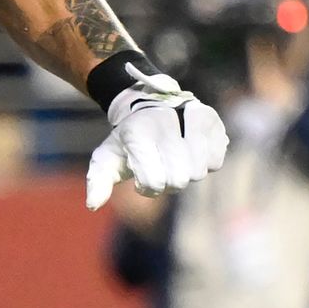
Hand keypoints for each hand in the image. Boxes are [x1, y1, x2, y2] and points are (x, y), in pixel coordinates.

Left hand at [86, 70, 228, 207]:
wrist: (149, 102)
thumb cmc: (128, 139)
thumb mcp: (107, 157)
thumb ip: (98, 181)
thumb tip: (93, 205)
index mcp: (138, 133)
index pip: (153, 182)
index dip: (146, 187)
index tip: (140, 175)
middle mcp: (166, 123)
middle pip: (178, 180)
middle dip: (168, 181)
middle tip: (161, 166)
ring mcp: (192, 119)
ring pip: (198, 172)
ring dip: (187, 172)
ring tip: (176, 157)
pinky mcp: (212, 120)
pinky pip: (216, 162)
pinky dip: (206, 162)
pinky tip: (193, 150)